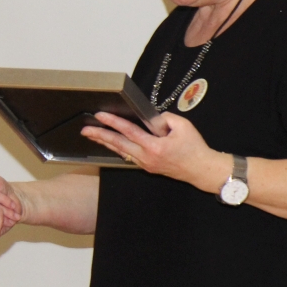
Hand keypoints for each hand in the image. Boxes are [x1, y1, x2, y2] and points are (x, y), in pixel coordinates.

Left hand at [81, 111, 225, 190]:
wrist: (201, 170)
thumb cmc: (194, 148)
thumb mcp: (183, 126)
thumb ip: (164, 118)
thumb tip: (150, 118)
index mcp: (154, 146)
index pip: (129, 131)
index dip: (113, 122)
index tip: (100, 115)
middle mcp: (146, 157)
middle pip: (118, 144)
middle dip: (100, 136)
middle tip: (85, 129)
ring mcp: (145, 164)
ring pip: (121, 151)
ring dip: (105, 143)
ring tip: (92, 135)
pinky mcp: (147, 167)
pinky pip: (128, 156)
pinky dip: (118, 149)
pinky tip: (110, 144)